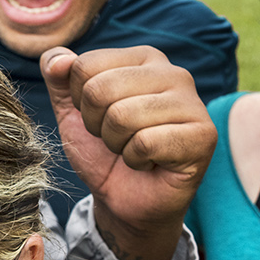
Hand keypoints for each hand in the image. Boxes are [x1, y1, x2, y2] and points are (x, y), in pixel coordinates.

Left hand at [44, 46, 216, 259]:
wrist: (126, 201)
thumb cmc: (104, 153)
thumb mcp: (71, 113)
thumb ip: (60, 78)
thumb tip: (56, 60)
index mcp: (144, 58)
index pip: (85, 65)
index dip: (79, 102)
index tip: (100, 120)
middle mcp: (173, 73)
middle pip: (100, 89)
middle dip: (96, 125)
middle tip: (117, 139)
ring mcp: (193, 103)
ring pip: (122, 116)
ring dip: (116, 144)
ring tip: (133, 149)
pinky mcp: (202, 136)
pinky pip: (145, 143)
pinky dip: (136, 160)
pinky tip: (150, 163)